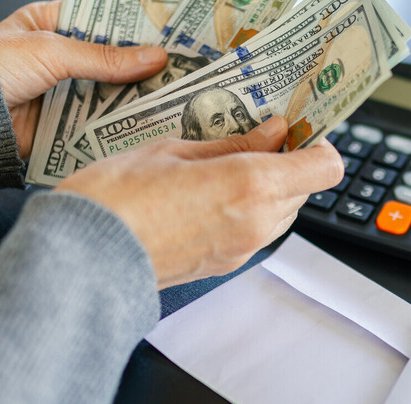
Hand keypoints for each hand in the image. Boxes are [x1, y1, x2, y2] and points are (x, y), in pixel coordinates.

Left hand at [0, 1, 168, 156]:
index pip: (104, 22)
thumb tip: (154, 57)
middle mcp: (59, 59)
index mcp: (52, 25)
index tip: (169, 36)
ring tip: (171, 101)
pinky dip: (117, 127)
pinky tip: (144, 127)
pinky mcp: (61, 125)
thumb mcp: (52, 52)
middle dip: (141, 70)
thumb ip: (105, 58)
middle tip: (179, 73)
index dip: (135, 29)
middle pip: (111, 62)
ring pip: (107, 95)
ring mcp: (61, 93)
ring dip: (133, 100)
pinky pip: (96, 125)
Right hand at [56, 117, 343, 288]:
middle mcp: (256, 222)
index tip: (294, 130)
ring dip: (268, 189)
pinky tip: (209, 195)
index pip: (325, 167)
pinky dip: (247, 212)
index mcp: (251, 184)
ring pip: (282, 213)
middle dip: (286, 163)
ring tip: (224, 168)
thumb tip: (273, 132)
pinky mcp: (225, 266)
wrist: (85, 255)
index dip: (316, 145)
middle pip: (304, 189)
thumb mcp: (174, 148)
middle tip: (252, 141)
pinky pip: (256, 233)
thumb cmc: (117, 198)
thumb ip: (234, 143)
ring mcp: (242, 249)